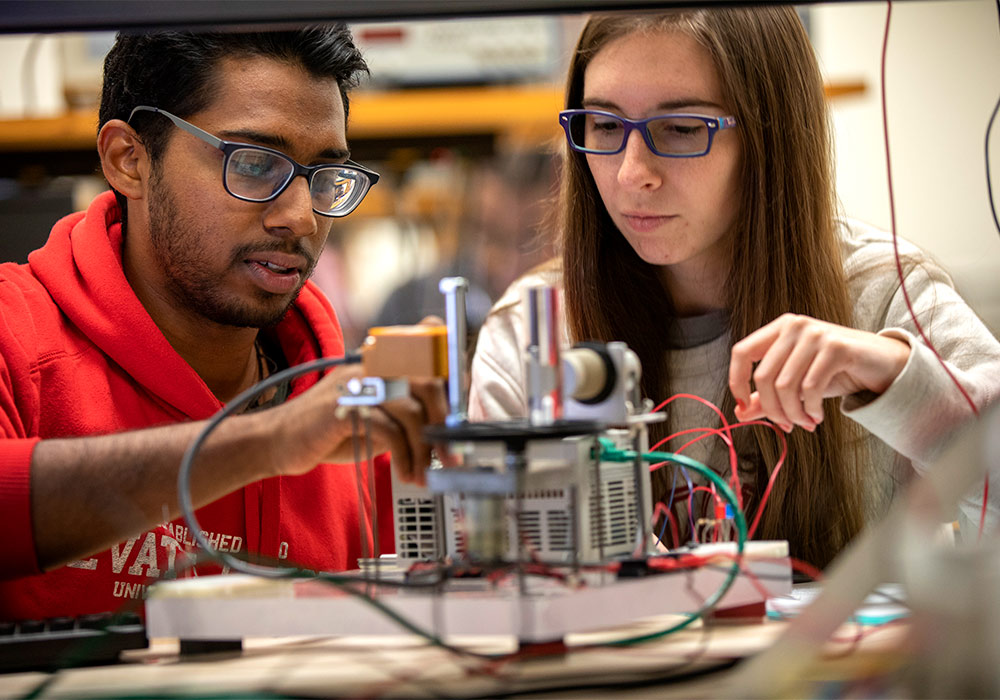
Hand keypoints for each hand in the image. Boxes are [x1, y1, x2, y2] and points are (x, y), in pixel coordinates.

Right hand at [272, 363, 448, 484]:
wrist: (279, 441)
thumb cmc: (332, 431)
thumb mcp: (379, 415)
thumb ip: (409, 410)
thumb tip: (450, 422)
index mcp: (381, 359)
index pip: (428, 341)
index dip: (452, 370)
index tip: (458, 410)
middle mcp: (371, 363)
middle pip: (428, 379)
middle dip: (445, 423)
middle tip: (450, 454)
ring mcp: (357, 382)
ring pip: (412, 409)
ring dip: (424, 448)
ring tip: (423, 472)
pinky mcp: (344, 407)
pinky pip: (389, 430)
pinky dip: (404, 457)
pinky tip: (405, 473)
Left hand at [728, 314, 909, 431]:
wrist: (882, 364)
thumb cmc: (835, 371)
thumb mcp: (796, 383)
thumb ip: (766, 396)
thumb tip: (739, 414)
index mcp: (779, 328)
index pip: (740, 352)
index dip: (737, 382)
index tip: (743, 408)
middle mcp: (795, 326)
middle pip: (763, 376)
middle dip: (772, 410)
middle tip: (786, 426)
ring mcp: (816, 334)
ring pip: (786, 386)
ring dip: (793, 414)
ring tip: (804, 423)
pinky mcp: (837, 347)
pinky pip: (811, 387)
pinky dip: (811, 409)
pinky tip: (817, 416)